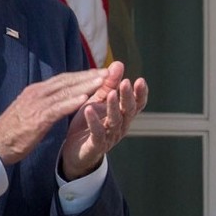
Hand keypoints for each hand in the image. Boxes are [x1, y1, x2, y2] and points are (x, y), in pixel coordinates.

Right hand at [0, 68, 108, 165]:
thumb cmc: (13, 131)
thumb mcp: (29, 111)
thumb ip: (42, 103)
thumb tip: (56, 98)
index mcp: (36, 91)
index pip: (63, 79)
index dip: (82, 75)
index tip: (98, 72)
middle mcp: (37, 93)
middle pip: (67, 81)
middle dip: (88, 76)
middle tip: (107, 71)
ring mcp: (37, 105)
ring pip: (65, 91)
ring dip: (85, 85)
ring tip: (101, 81)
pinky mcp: (37, 119)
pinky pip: (57, 108)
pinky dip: (71, 103)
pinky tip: (84, 100)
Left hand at [60, 61, 149, 178]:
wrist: (75, 152)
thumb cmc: (89, 124)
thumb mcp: (98, 100)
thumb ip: (109, 84)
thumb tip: (119, 63)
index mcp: (123, 115)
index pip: (137, 103)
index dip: (140, 93)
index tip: (140, 80)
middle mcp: (121, 126)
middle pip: (129, 110)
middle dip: (128, 96)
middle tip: (126, 82)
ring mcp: (110, 137)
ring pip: (115, 121)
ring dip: (113, 107)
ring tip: (111, 94)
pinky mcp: (96, 145)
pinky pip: (97, 133)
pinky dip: (94, 121)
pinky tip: (88, 110)